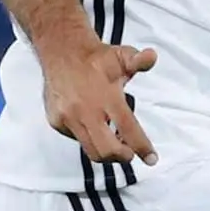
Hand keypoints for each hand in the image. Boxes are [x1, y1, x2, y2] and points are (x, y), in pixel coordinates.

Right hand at [38, 37, 158, 163]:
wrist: (61, 52)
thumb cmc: (94, 58)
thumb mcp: (122, 56)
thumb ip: (139, 61)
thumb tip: (151, 57)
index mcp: (106, 96)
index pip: (128, 128)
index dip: (142, 147)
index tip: (151, 158)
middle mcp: (86, 109)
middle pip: (107, 149)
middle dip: (123, 157)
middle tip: (130, 153)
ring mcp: (69, 117)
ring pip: (91, 149)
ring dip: (106, 152)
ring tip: (115, 145)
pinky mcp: (57, 122)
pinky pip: (76, 139)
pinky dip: (88, 138)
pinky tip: (93, 126)